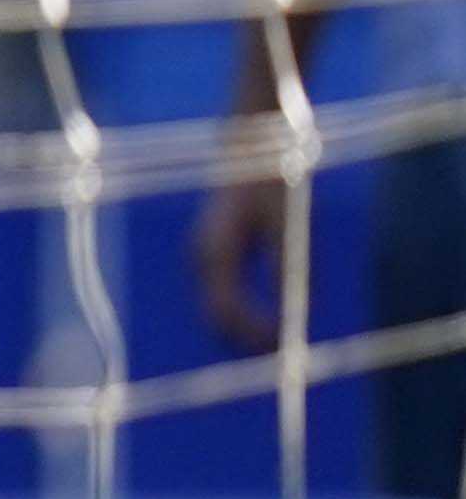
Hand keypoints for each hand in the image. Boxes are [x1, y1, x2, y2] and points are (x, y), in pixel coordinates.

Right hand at [195, 152, 293, 357]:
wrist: (250, 144)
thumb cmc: (271, 179)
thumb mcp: (286, 221)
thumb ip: (288, 264)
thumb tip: (298, 310)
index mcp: (212, 250)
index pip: (225, 308)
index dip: (252, 332)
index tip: (284, 345)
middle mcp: (200, 258)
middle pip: (215, 316)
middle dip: (246, 339)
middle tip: (283, 354)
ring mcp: (203, 258)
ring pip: (217, 309)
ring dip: (244, 329)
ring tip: (278, 341)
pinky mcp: (214, 256)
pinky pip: (224, 297)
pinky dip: (243, 314)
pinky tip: (267, 321)